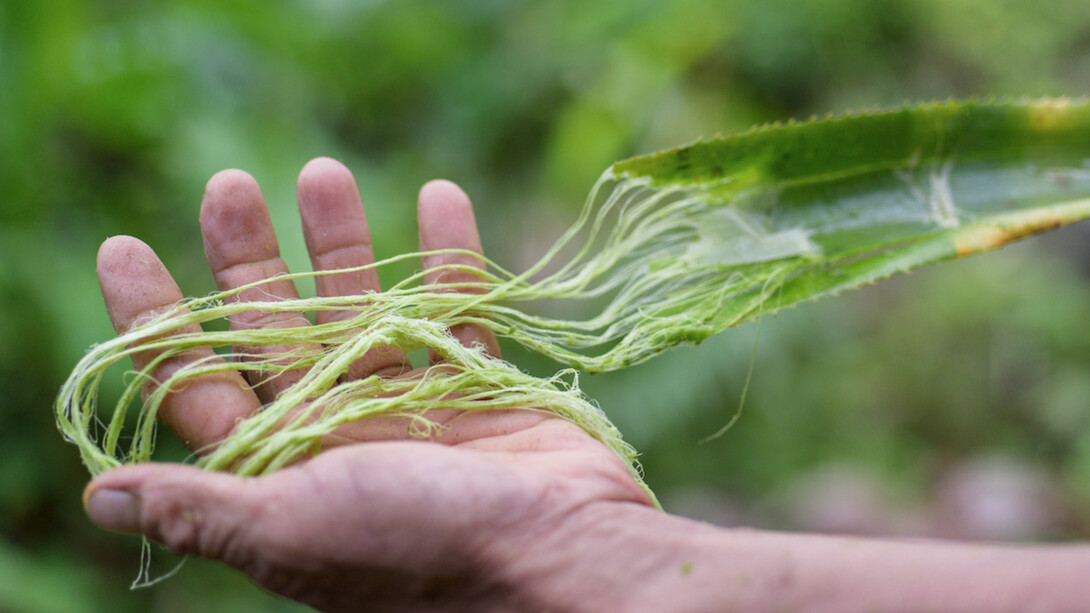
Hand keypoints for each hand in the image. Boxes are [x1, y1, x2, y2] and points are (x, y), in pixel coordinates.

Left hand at [84, 158, 652, 612]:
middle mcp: (341, 436)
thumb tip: (99, 496)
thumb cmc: (418, 550)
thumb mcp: (292, 529)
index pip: (202, 388)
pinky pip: (458, 311)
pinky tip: (442, 197)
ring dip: (341, 243)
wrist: (557, 560)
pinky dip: (451, 257)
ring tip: (321, 171)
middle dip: (247, 262)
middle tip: (226, 186)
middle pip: (277, 334)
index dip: (159, 323)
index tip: (123, 247)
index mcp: (286, 470)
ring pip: (364, 311)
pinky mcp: (481, 391)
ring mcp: (412, 410)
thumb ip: (203, 506)